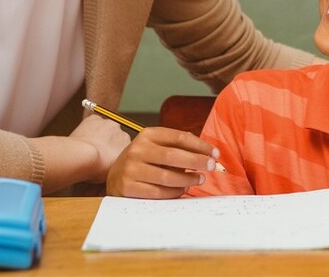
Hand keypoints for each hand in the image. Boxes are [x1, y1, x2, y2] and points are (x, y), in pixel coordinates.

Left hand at [70, 114, 132, 182]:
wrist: (83, 157)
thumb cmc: (96, 168)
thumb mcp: (112, 172)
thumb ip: (117, 165)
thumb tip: (113, 167)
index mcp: (128, 145)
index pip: (124, 147)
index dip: (115, 152)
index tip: (107, 158)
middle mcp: (121, 132)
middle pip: (116, 135)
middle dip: (109, 142)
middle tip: (98, 152)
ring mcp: (108, 124)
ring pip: (105, 128)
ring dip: (100, 134)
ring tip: (89, 145)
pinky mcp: (95, 119)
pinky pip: (93, 121)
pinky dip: (89, 127)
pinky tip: (84, 137)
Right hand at [106, 127, 221, 198]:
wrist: (114, 177)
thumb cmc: (144, 161)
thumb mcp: (157, 147)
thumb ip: (179, 148)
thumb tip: (208, 154)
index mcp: (148, 135)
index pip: (179, 137)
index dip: (200, 146)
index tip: (215, 153)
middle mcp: (137, 149)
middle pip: (173, 155)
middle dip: (196, 161)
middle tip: (211, 166)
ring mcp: (130, 169)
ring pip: (166, 176)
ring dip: (187, 179)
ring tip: (199, 179)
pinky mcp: (127, 187)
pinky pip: (157, 192)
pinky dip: (174, 192)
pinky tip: (182, 189)